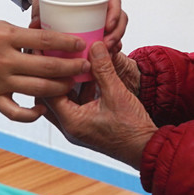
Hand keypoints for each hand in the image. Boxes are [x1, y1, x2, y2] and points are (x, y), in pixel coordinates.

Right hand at [0, 20, 88, 122]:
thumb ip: (21, 35)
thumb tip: (47, 39)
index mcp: (6, 37)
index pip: (45, 39)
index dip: (67, 42)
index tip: (83, 44)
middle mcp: (5, 61)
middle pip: (48, 67)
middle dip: (72, 68)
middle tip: (87, 68)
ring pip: (38, 89)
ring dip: (60, 88)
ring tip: (72, 86)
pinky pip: (16, 113)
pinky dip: (31, 115)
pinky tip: (42, 110)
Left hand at [24, 0, 128, 54]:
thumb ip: (38, 11)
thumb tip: (34, 28)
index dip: (115, 14)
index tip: (108, 28)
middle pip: (119, 13)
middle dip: (117, 32)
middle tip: (107, 47)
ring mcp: (97, 6)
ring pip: (116, 23)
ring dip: (115, 38)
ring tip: (107, 53)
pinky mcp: (94, 16)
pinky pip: (107, 28)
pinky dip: (109, 40)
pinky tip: (107, 53)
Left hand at [42, 42, 156, 167]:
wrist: (146, 148)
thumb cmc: (132, 128)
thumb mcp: (117, 93)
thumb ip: (103, 69)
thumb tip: (95, 46)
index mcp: (72, 122)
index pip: (47, 92)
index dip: (48, 71)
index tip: (47, 53)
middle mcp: (70, 127)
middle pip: (50, 97)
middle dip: (53, 76)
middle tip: (55, 57)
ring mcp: (78, 127)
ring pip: (63, 100)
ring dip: (67, 82)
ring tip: (70, 61)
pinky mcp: (86, 125)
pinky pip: (75, 104)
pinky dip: (78, 89)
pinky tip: (87, 74)